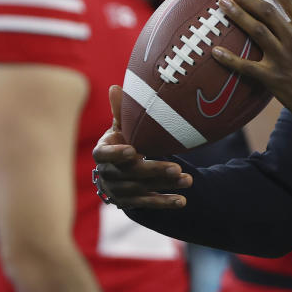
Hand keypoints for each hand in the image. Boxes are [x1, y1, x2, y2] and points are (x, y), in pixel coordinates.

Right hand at [91, 85, 192, 208]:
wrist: (119, 169)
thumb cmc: (123, 141)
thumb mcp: (120, 126)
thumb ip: (121, 111)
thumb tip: (115, 87)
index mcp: (103, 152)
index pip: (105, 155)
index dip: (117, 154)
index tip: (134, 151)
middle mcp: (108, 173)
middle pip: (131, 173)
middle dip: (154, 170)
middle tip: (176, 167)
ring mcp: (119, 190)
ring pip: (143, 189)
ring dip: (165, 185)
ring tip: (188, 180)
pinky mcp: (131, 202)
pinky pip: (148, 203)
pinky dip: (165, 203)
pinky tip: (182, 201)